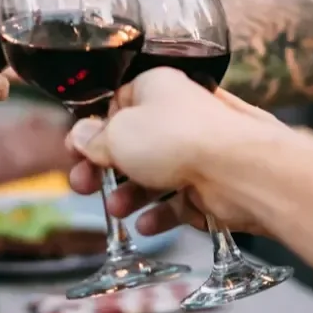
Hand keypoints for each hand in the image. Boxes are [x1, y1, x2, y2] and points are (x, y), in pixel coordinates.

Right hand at [65, 68, 284, 235]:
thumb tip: (78, 135)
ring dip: (130, 195)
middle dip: (105, 169)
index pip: (117, 106)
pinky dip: (160, 213)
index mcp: (155, 88)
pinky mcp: (210, 184)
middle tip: (84, 185)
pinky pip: (179, 200)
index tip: (76, 153)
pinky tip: (145, 225)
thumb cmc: (177, 139)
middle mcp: (178, 116)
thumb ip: (93, 139)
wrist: (237, 170)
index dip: (93, 131)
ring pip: (154, 175)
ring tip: (117, 209)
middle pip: (132, 145)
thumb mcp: (117, 135)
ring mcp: (196, 151)